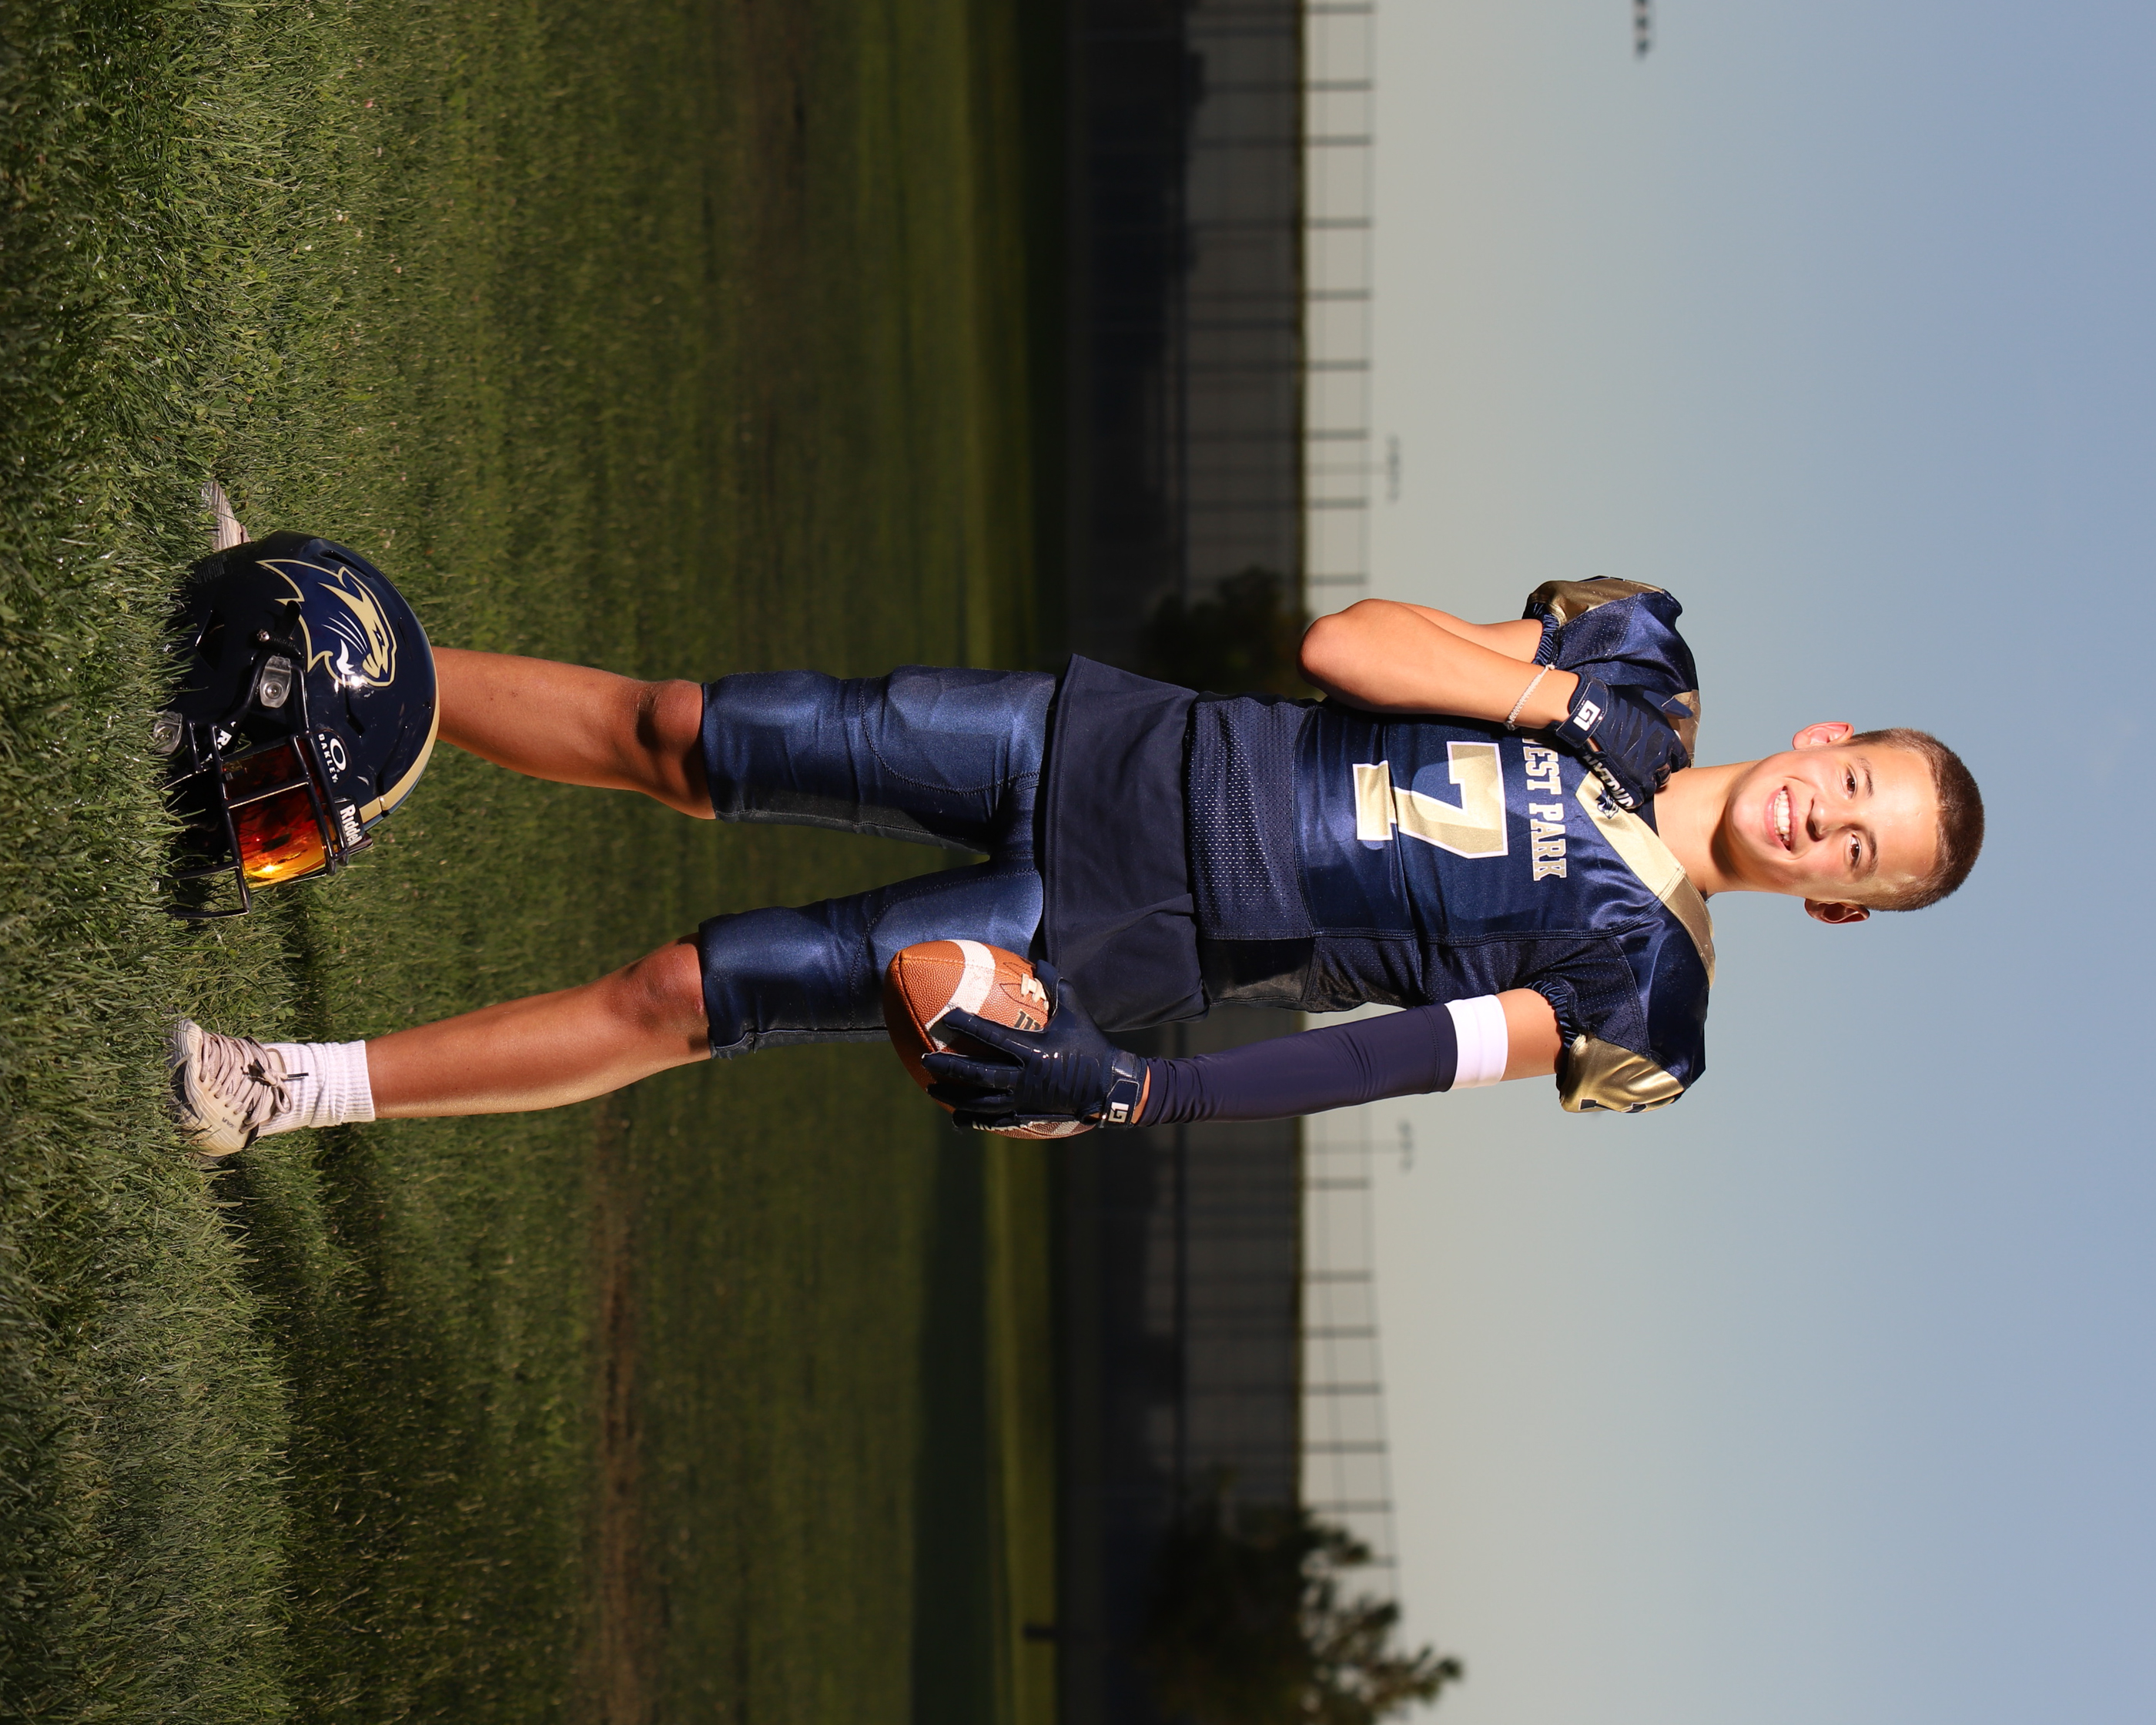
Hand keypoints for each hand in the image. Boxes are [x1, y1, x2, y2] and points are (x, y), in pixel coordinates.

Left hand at [922, 963, 1149, 1129]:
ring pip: (981, 1101)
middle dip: (949, 1066)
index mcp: (1034, 1050)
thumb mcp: (1075, 1012)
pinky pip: (995, 1121)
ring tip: (931, 1089)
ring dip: (954, 1096)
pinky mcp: (1028, 1115)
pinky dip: (974, 1121)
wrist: (1110, 1086)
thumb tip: (1039, 960)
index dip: (968, 1026)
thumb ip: (1056, 985)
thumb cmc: (1091, 1045)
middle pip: (978, 1073)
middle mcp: (1025, 1077)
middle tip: (924, 1059)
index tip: (947, 1017)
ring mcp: (1025, 1100)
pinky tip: (956, 1119)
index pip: (993, 1036)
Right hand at [1548, 676, 1689, 810]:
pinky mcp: (1626, 782)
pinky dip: (1632, 795)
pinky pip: (1637, 797)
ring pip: (1653, 787)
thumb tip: (1685, 713)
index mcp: (1669, 739)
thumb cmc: (1620, 703)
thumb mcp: (1650, 697)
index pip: (1681, 759)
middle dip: (1659, 772)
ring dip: (1645, 784)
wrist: (1593, 714)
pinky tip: (1625, 787)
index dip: (1671, 759)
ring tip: (1633, 777)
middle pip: (1667, 774)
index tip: (1662, 759)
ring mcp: (1644, 772)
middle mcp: (1660, 757)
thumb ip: (1670, 707)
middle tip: (1646, 768)